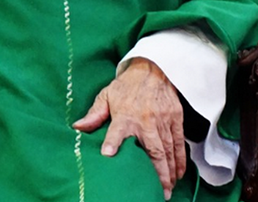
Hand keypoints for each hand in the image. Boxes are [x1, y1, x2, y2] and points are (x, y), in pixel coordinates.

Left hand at [72, 58, 185, 200]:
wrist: (153, 68)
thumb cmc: (127, 85)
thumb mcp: (107, 95)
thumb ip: (94, 114)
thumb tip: (78, 128)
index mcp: (125, 114)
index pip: (117, 130)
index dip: (113, 142)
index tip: (109, 154)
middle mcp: (146, 119)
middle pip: (153, 149)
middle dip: (157, 173)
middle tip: (159, 191)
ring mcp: (163, 120)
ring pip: (168, 149)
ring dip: (169, 171)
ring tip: (168, 188)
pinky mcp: (176, 118)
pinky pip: (179, 142)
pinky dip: (180, 159)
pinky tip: (179, 173)